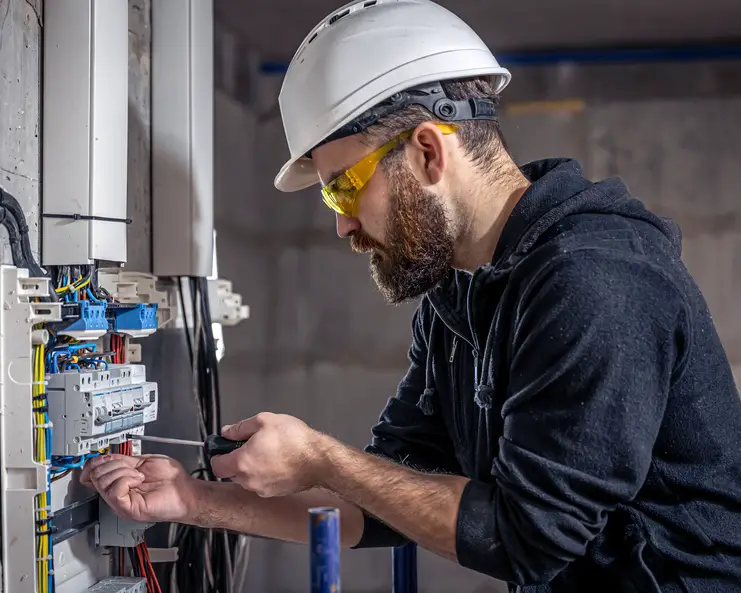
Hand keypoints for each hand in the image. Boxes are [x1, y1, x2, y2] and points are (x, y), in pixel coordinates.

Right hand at [81, 454, 194, 522]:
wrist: (185, 491)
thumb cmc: (171, 480)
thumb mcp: (143, 462)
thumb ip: (124, 460)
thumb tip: (106, 457)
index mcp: (119, 482)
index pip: (92, 473)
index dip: (95, 462)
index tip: (105, 457)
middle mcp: (116, 493)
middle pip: (96, 475)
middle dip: (114, 464)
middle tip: (133, 468)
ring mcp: (120, 502)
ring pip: (103, 482)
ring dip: (123, 471)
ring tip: (139, 475)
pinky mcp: (126, 509)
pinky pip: (114, 491)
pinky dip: (127, 480)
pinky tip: (139, 480)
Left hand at [211, 412, 327, 496]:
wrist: (319, 460)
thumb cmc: (295, 441)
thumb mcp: (265, 420)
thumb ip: (240, 427)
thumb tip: (228, 432)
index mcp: (242, 462)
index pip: (216, 465)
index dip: (218, 454)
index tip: (224, 447)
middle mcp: (249, 480)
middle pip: (231, 472)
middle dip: (236, 459)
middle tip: (250, 444)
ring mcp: (262, 489)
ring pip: (247, 478)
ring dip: (251, 466)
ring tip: (268, 451)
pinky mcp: (275, 492)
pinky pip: (262, 483)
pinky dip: (265, 473)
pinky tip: (278, 461)